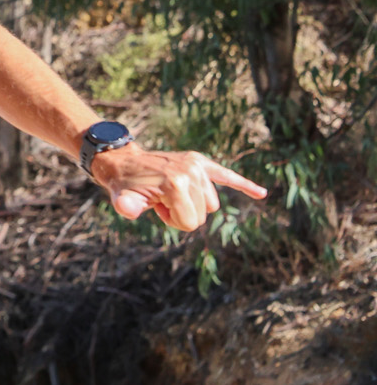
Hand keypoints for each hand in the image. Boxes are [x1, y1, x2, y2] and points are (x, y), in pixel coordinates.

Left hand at [92, 145, 267, 231]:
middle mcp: (191, 172)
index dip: (173, 222)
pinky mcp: (200, 162)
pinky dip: (244, 185)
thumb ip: (126, 207)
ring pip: (210, 204)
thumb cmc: (124, 186)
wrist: (123, 161)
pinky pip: (227, 176)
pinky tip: (261, 194)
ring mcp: (196, 165)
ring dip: (191, 203)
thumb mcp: (122, 200)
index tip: (157, 209)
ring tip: (169, 192)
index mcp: (177, 184)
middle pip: (203, 214)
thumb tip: (128, 208)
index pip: (191, 223)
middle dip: (182, 213)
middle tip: (161, 199)